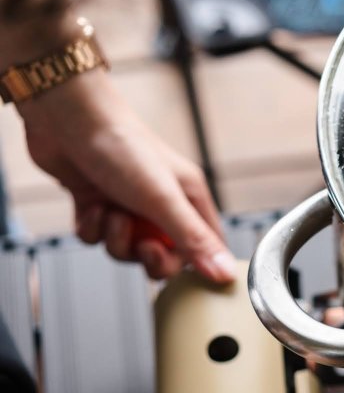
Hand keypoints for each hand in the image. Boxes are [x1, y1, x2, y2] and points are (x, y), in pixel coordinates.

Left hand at [16, 69, 234, 282]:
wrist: (67, 118)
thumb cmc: (122, 148)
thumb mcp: (163, 199)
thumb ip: (194, 239)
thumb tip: (226, 274)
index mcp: (190, 199)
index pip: (206, 247)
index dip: (193, 264)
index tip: (172, 260)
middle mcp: (162, 203)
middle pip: (164, 256)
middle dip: (148, 257)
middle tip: (141, 244)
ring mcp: (128, 205)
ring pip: (126, 250)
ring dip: (115, 239)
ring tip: (111, 213)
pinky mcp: (98, 204)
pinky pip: (97, 238)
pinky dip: (91, 228)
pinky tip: (90, 205)